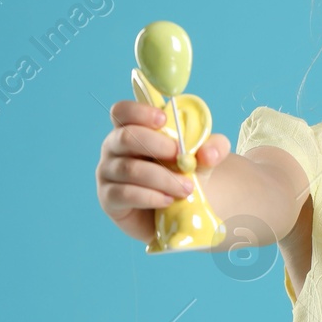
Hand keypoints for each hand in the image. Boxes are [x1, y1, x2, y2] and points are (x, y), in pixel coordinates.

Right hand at [96, 100, 232, 243]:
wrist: (177, 210)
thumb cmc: (183, 173)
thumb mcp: (204, 158)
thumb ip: (214, 148)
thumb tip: (207, 153)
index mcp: (131, 128)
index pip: (122, 111)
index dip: (139, 111)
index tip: (164, 119)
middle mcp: (113, 147)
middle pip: (125, 137)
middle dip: (157, 145)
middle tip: (181, 157)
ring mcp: (107, 173)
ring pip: (129, 169)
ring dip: (162, 178)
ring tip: (186, 188)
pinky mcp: (108, 199)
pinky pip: (124, 194)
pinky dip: (150, 197)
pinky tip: (168, 200)